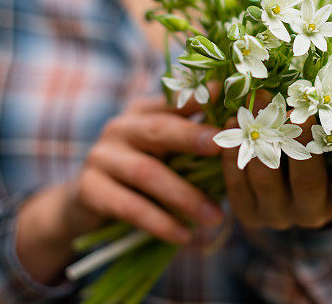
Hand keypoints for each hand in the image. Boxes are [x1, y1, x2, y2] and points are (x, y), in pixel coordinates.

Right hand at [15, 95, 222, 282]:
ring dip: (184, 196)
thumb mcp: (168, 154)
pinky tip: (183, 235)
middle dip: (192, 137)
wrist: (89, 204)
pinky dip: (159, 222)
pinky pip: (129, 206)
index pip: (173, 101)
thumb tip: (242, 137)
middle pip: (159, 129)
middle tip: (222, 148)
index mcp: (143, 112)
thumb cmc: (144, 173)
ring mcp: (101, 156)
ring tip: (215, 217)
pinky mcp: (89, 189)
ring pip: (147, 173)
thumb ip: (195, 142)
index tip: (224, 96)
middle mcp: (120, 127)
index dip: (199, 99)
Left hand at [221, 113, 331, 230]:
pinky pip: (238, 184)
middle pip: (308, 181)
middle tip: (300, 102)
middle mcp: (312, 213)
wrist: (291, 193)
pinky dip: (235, 152)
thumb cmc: (331, 161)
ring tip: (261, 100)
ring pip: (267, 179)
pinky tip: (235, 121)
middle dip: (304, 138)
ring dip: (263, 137)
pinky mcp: (248, 212)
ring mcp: (277, 214)